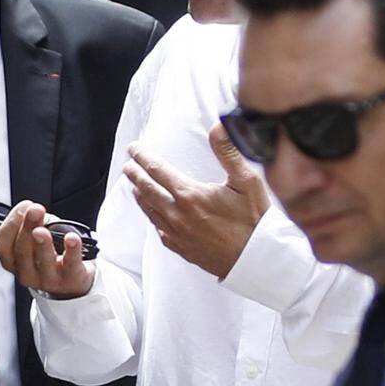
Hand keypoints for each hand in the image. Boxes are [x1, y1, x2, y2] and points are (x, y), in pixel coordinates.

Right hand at [0, 200, 95, 300]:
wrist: (73, 280)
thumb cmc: (51, 254)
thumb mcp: (36, 236)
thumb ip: (33, 223)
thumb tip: (34, 210)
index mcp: (13, 261)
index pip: (2, 244)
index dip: (11, 224)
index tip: (24, 206)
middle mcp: (26, 273)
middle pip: (22, 251)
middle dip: (28, 227)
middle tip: (35, 210)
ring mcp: (48, 280)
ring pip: (44, 260)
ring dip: (43, 243)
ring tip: (43, 230)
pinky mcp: (70, 280)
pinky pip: (71, 264)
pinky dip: (72, 250)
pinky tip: (71, 238)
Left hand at [127, 141, 269, 281]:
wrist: (256, 258)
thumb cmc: (254, 220)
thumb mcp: (246, 181)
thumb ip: (228, 152)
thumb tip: (218, 127)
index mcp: (190, 195)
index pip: (157, 170)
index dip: (143, 157)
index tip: (134, 149)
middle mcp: (178, 214)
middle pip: (147, 190)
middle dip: (135, 175)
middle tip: (128, 165)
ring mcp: (177, 233)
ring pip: (150, 211)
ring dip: (140, 196)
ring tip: (134, 187)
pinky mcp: (181, 248)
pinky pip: (159, 230)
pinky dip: (152, 217)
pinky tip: (153, 214)